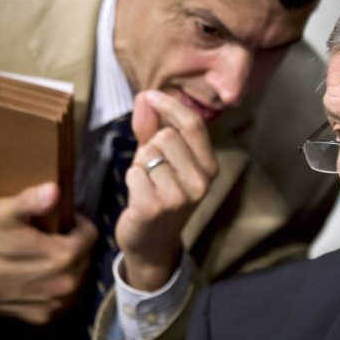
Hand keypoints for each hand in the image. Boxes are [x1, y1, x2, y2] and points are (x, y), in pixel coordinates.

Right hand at [0, 183, 96, 323]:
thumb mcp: (3, 213)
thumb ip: (31, 201)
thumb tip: (54, 190)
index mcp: (63, 257)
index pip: (91, 235)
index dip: (78, 224)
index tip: (62, 221)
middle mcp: (66, 284)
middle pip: (86, 257)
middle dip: (74, 245)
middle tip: (51, 238)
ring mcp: (55, 303)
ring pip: (77, 276)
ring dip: (68, 266)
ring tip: (44, 256)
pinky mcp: (44, 316)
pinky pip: (62, 296)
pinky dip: (55, 285)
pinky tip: (37, 276)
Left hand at [117, 90, 218, 290]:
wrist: (153, 244)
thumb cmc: (158, 194)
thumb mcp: (161, 159)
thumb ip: (153, 127)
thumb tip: (145, 96)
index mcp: (209, 167)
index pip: (194, 124)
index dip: (170, 105)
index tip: (150, 95)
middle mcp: (201, 182)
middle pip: (166, 136)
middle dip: (150, 147)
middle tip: (152, 170)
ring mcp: (181, 197)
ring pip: (148, 154)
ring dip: (139, 165)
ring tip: (146, 184)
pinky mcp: (156, 208)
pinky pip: (134, 173)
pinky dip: (130, 180)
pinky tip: (139, 197)